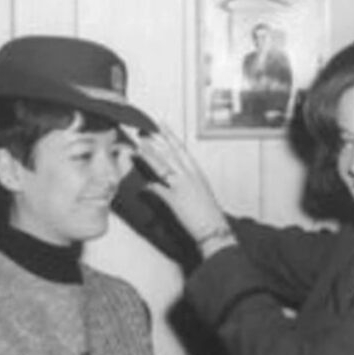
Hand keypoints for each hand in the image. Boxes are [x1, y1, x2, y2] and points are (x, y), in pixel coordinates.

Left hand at [122, 125, 236, 256]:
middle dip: (156, 140)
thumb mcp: (198, 192)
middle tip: (143, 129)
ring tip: (138, 145)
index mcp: (196, 171)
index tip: (160, 125)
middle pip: (170, 153)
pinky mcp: (175, 200)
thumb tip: (172, 180)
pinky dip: (149, 186)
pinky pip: (159, 190)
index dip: (169, 136)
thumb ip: (183, 183)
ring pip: (164, 166)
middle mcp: (190, 175)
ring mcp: (182, 186)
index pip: (181, 148)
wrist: (215, 229)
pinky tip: (141, 183)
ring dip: (150, 155)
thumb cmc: (207, 213)